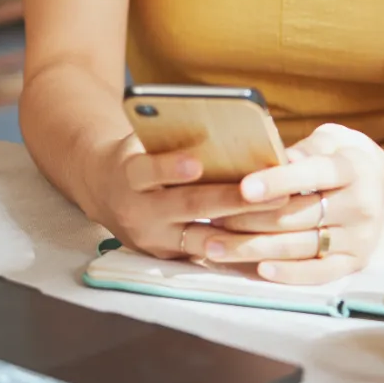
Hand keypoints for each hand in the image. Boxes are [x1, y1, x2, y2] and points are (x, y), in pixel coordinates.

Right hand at [90, 136, 279, 259]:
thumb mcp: (143, 140)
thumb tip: (222, 125)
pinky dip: (237, 247)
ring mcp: (154, 240)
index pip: (148, 170)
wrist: (106, 192)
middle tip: (270, 191)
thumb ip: (171, 136)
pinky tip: (268, 237)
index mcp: (130, 175)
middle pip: (187, 206)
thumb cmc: (139, 154)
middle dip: (230, 199)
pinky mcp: (170, 257)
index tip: (197, 162)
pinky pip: (207, 255)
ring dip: (242, 230)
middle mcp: (139, 212)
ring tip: (277, 214)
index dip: (171, 168)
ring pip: (202, 240)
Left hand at [205, 124, 383, 284]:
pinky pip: (317, 272)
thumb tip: (266, 155)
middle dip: (249, 218)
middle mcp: (361, 205)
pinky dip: (288, 273)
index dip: (278, 181)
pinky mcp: (354, 263)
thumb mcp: (336, 140)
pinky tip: (257, 268)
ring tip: (214, 246)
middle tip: (210, 217)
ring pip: (298, 246)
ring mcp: (359, 238)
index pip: (313, 173)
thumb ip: (305, 148)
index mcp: (354, 168)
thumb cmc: (352, 161)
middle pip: (296, 215)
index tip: (243, 186)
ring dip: (253, 248)